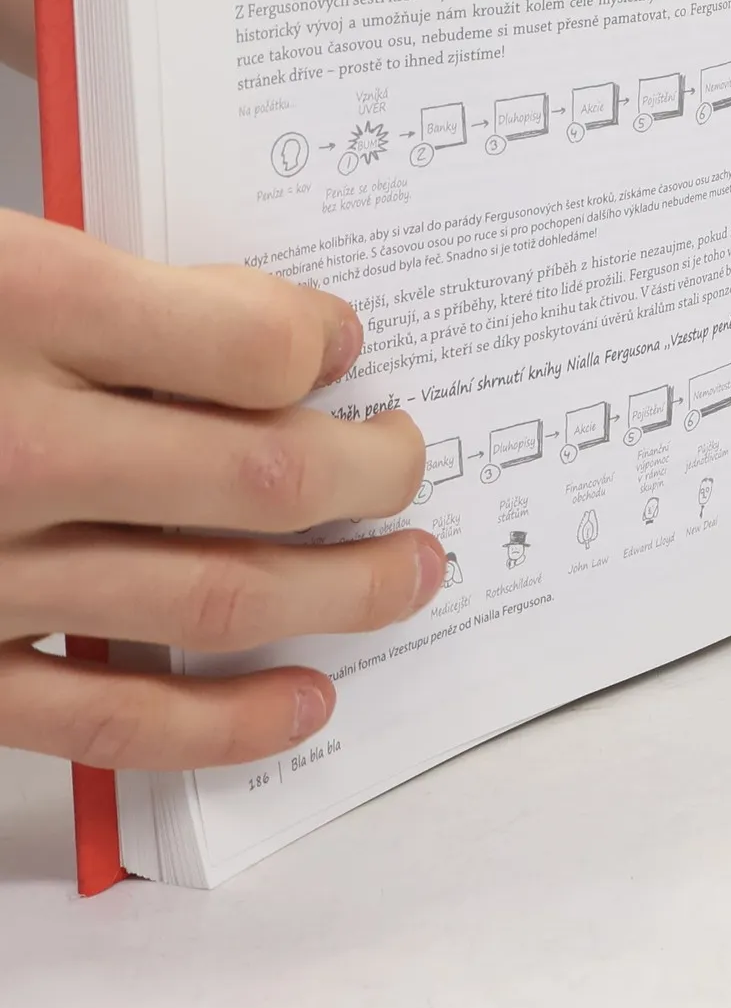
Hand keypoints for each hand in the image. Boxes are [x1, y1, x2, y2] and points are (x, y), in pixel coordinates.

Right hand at [0, 210, 443, 768]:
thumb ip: (112, 284)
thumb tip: (280, 334)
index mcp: (12, 302)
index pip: (248, 343)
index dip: (324, 342)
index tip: (346, 343)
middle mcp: (5, 442)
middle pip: (262, 474)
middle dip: (375, 470)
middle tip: (412, 457)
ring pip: (212, 596)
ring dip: (342, 591)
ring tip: (412, 571)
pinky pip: (102, 719)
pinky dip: (220, 724)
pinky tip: (304, 702)